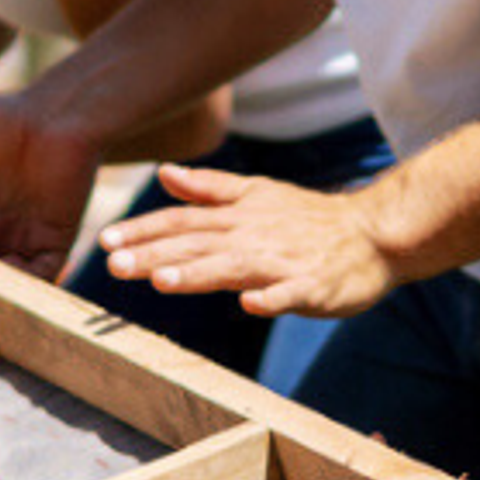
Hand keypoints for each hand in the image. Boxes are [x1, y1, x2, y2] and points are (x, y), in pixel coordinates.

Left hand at [98, 165, 398, 316]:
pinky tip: (250, 305)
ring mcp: (284, 261)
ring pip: (235, 267)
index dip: (143, 230)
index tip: (105, 241)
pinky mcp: (313, 285)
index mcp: (239, 215)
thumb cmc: (310, 219)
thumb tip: (165, 174)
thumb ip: (210, 188)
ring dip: (199, 274)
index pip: (182, 221)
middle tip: (113, 266)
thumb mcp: (258, 194)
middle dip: (154, 254)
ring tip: (161, 283)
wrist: (374, 234)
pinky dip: (271, 298)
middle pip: (198, 244)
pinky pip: (290, 293)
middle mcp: (254, 235)